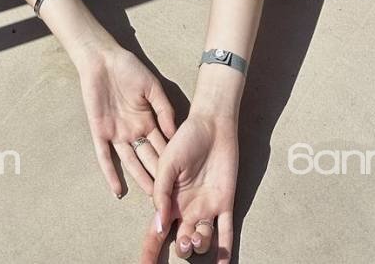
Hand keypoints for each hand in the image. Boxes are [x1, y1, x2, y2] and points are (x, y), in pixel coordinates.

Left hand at [77, 43, 176, 196]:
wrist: (103, 59)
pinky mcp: (100, 132)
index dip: (171, 162)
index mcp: (148, 120)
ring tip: (151, 199)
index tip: (184, 180)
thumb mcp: (152, 87)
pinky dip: (111, 174)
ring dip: (140, 180)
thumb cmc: (129, 68)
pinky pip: (105, 157)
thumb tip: (176, 133)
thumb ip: (164, 109)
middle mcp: (134, 131)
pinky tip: (118, 192)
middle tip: (170, 198)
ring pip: (130, 162)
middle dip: (159, 177)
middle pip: (148, 158)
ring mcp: (117, 133)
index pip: (162, 145)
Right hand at [140, 111, 237, 261]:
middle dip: (182, 248)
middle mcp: (187, 209)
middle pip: (181, 241)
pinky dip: (224, 250)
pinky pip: (225, 231)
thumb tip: (160, 225)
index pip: (157, 233)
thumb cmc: (185, 140)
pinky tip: (223, 263)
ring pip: (203, 240)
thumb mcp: (167, 164)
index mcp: (169, 201)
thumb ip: (161, 194)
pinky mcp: (224, 203)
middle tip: (184, 241)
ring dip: (200, 246)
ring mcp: (206, 207)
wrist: (212, 126)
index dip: (149, 252)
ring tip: (197, 238)